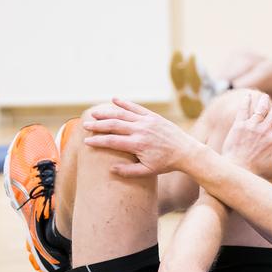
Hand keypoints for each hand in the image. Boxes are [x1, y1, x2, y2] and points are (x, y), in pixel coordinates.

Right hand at [83, 98, 203, 176]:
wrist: (186, 152)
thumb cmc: (166, 164)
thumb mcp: (148, 171)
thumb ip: (129, 171)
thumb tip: (111, 169)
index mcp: (138, 145)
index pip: (112, 141)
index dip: (98, 141)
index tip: (86, 141)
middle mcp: (141, 130)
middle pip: (114, 125)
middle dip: (98, 125)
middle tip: (85, 125)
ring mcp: (147, 121)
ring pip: (123, 114)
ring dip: (107, 112)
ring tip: (94, 113)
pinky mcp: (153, 116)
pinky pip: (136, 107)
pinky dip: (125, 103)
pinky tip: (114, 99)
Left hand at [220, 93, 271, 179]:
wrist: (236, 168)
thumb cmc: (255, 170)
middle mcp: (264, 131)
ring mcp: (251, 127)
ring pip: (261, 108)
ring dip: (264, 101)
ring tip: (264, 97)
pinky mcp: (239, 125)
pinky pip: (243, 109)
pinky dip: (246, 101)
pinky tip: (248, 96)